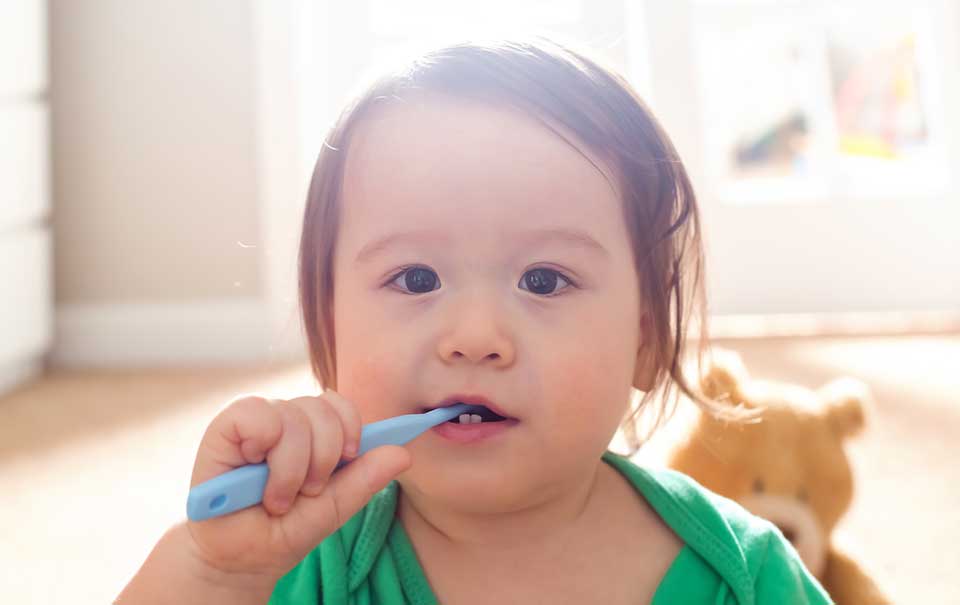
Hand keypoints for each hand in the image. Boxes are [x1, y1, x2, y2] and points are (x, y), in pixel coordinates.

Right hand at [183, 391, 411, 580]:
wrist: (237, 560)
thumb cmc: (282, 532)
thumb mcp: (332, 509)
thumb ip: (365, 479)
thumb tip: (403, 452)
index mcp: (314, 434)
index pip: (341, 405)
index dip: (351, 427)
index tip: (351, 457)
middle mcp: (286, 420)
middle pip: (323, 409)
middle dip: (324, 457)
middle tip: (307, 493)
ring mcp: (257, 422)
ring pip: (294, 416)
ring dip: (292, 467)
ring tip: (278, 498)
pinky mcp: (225, 427)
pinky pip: (256, 413)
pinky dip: (263, 445)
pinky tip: (254, 472)